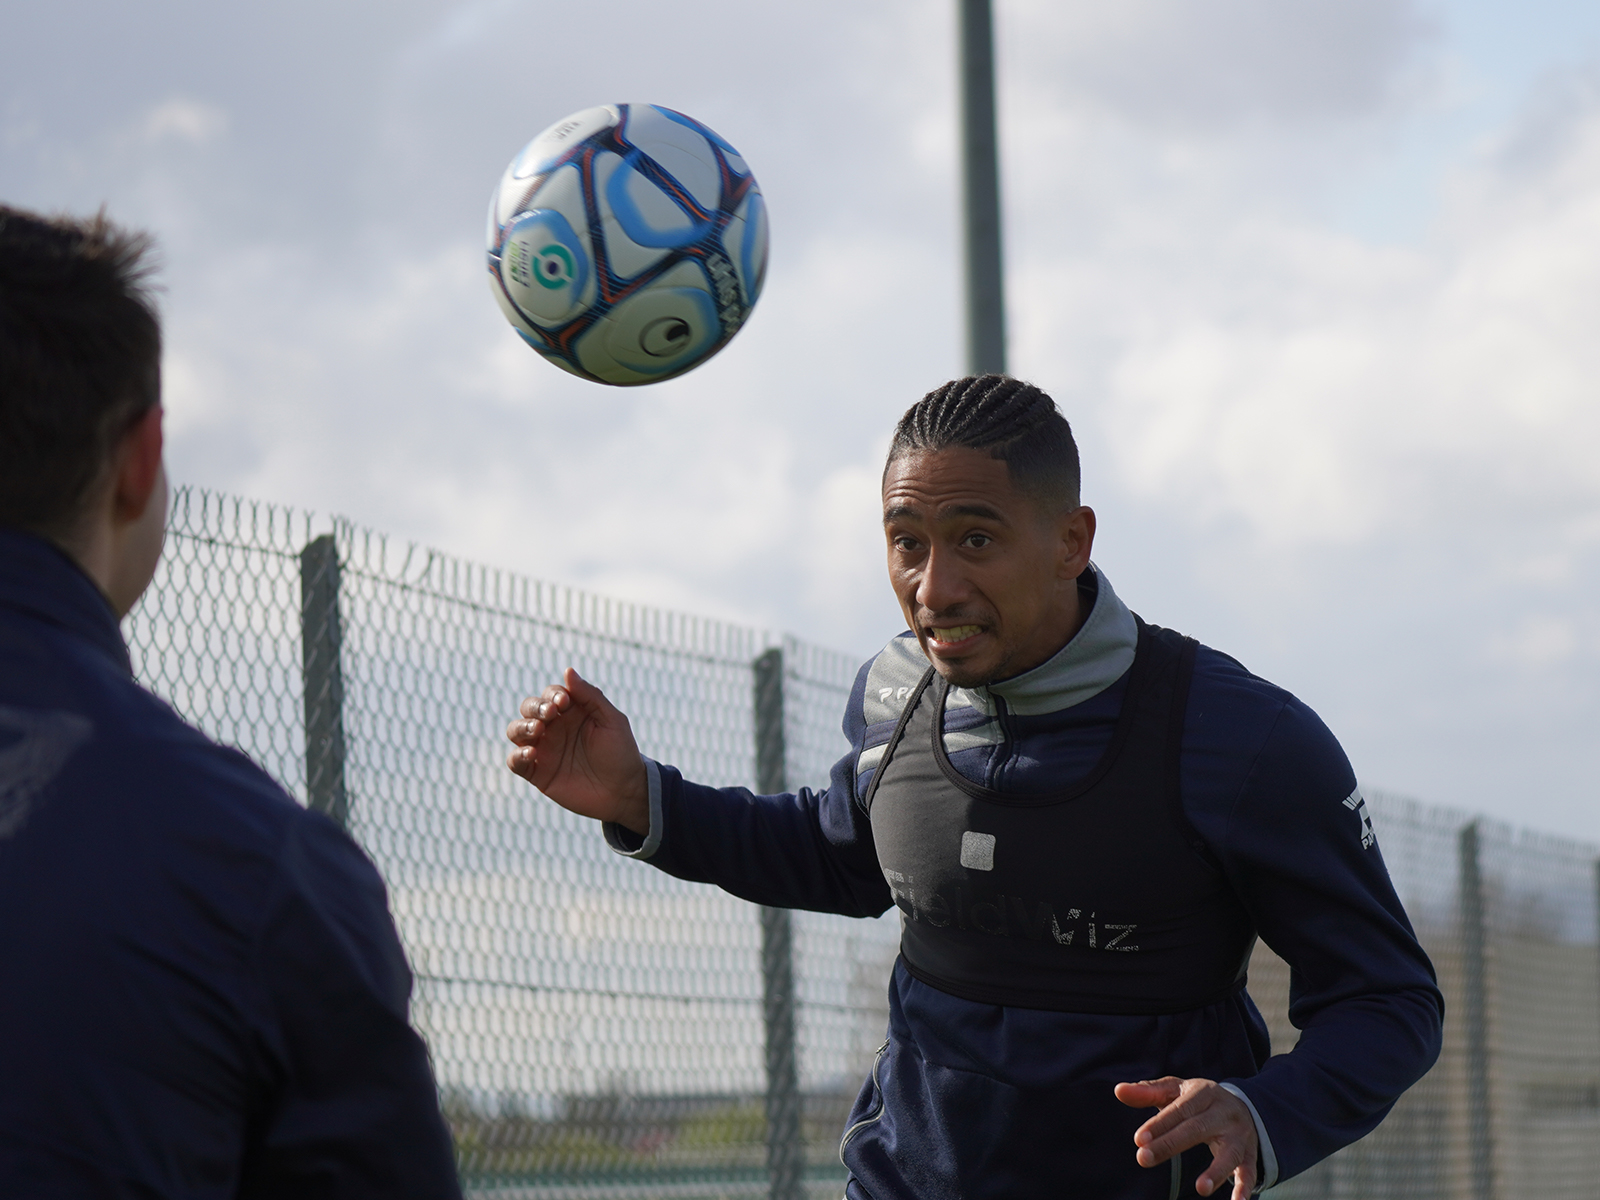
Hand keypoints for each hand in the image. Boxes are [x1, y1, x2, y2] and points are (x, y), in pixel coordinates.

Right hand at [505, 668, 649, 834]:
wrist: (624, 792)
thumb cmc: (621, 753)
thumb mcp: (611, 720)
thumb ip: (590, 696)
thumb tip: (568, 670)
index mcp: (571, 712)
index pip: (551, 694)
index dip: (553, 694)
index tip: (564, 702)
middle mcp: (554, 728)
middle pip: (529, 708)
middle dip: (535, 707)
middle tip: (550, 714)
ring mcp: (544, 750)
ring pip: (516, 731)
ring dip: (522, 726)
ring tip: (538, 730)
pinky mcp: (538, 773)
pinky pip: (515, 762)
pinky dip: (517, 755)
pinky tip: (532, 753)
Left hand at [1114, 1076, 1257, 1198]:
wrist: (1243, 1105)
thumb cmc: (1198, 1100)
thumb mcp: (1175, 1090)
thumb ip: (1147, 1092)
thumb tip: (1118, 1090)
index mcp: (1203, 1093)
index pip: (1179, 1109)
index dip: (1159, 1124)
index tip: (1138, 1139)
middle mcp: (1223, 1112)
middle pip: (1196, 1128)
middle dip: (1170, 1144)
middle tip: (1144, 1158)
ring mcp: (1239, 1134)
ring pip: (1229, 1152)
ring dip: (1216, 1170)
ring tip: (1200, 1188)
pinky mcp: (1249, 1153)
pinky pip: (1249, 1170)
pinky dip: (1244, 1186)